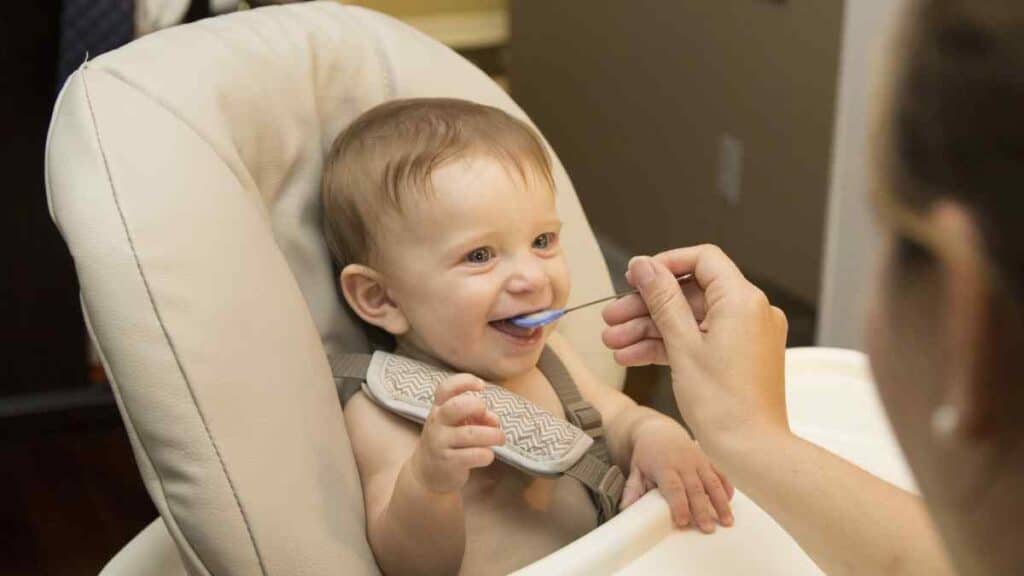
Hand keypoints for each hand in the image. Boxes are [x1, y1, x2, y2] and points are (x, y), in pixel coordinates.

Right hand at [409, 374, 504, 493]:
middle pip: (457, 406)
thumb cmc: (448, 442)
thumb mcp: (457, 424)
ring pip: (471, 434)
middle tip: (490, 418)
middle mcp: (437, 423)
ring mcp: (440, 443)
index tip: (482, 386)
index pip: (446, 388)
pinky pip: (474, 455)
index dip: (465, 382)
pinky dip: (487, 454)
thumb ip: (477, 416)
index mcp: (439, 408)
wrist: (426, 473)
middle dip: (479, 407)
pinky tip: (487, 455)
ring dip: (493, 435)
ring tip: (499, 439)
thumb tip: (494, 420)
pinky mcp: (448, 462)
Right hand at [602, 245, 789, 456]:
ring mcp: (746, 335)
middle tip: (612, 318)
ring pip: (690, 319)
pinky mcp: (739, 357)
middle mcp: (751, 312)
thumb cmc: (724, 405)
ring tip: (614, 343)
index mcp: (742, 300)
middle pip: (690, 293)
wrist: (751, 451)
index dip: (665, 264)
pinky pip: (700, 340)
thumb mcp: (682, 345)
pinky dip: (669, 346)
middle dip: (646, 306)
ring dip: (650, 329)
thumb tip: (644, 266)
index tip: (635, 277)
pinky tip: (633, 356)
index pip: (702, 260)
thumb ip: (662, 299)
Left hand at [621, 418, 734, 532]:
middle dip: (702, 510)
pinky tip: (730, 503)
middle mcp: (684, 463)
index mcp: (664, 466)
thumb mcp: (636, 469)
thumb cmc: (646, 454)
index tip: (683, 522)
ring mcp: (698, 460)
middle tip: (707, 529)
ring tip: (727, 522)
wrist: (658, 430)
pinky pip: (719, 474)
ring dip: (721, 502)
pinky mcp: (707, 460)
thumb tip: (625, 509)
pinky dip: (726, 488)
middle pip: (695, 488)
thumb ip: (632, 489)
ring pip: (712, 482)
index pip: (673, 487)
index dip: (679, 505)